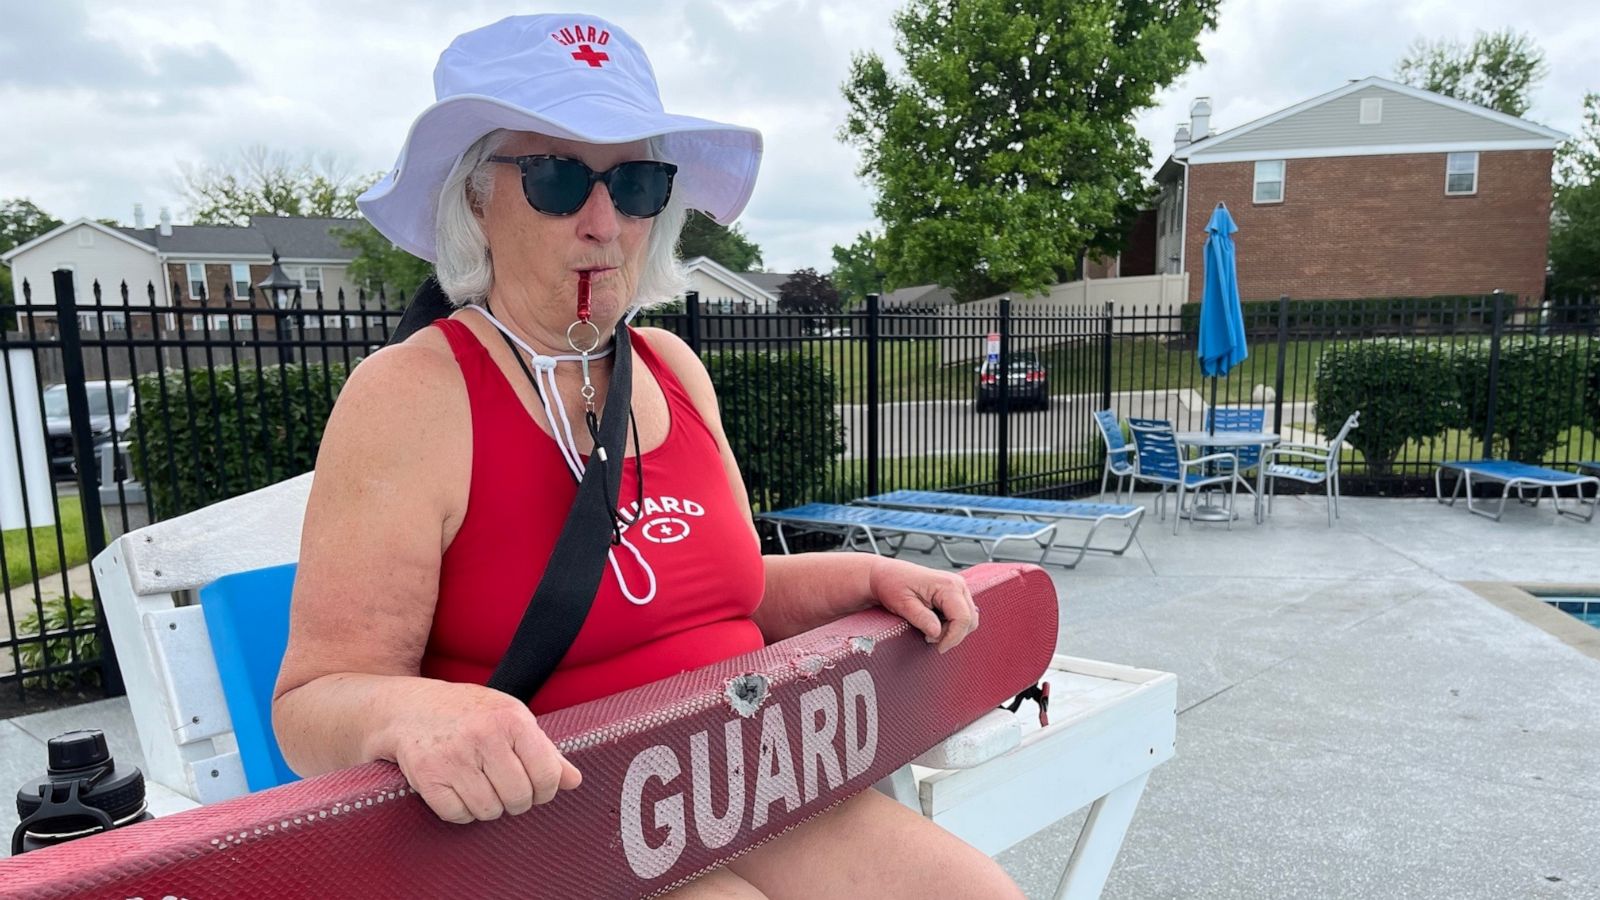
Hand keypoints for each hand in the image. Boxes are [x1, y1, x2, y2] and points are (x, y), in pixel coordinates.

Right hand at [384, 680, 581, 823]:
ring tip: (481, 785)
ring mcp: (453, 757)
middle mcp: (483, 736)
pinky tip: (458, 790)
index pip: (547, 776)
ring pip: (488, 811)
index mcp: (512, 719)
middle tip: (505, 788)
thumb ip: (546, 751)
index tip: (536, 788)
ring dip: (488, 806)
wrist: (411, 708)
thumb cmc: (470, 714)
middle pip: (518, 798)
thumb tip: (575, 781)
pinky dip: (461, 811)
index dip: (545, 791)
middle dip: (516, 801)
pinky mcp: (427, 776)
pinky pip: (457, 815)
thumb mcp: (512, 719)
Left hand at [867, 558, 978, 652]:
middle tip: (929, 638)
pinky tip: (934, 623)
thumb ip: (921, 618)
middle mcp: (957, 584)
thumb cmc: (892, 584)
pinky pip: (962, 615)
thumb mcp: (902, 604)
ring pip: (968, 619)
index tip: (938, 647)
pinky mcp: (954, 594)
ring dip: (952, 630)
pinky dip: (951, 624)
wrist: (886, 575)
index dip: (952, 637)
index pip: (963, 618)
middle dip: (952, 635)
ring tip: (929, 630)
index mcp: (948, 585)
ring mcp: (958, 588)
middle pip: (970, 620)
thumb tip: (936, 632)